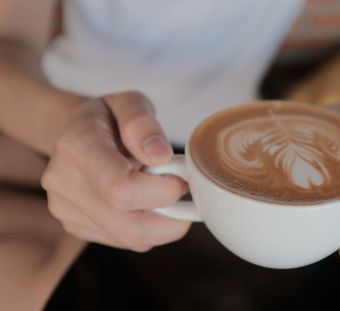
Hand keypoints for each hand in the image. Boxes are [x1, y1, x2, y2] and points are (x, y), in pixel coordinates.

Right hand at [42, 91, 189, 251]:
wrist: (75, 132)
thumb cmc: (110, 117)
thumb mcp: (131, 103)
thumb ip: (143, 123)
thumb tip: (160, 156)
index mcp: (77, 147)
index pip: (121, 189)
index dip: (162, 190)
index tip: (180, 176)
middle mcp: (63, 183)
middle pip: (129, 226)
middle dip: (170, 214)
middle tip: (179, 188)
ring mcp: (65, 210)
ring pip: (131, 239)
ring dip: (163, 222)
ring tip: (161, 191)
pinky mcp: (75, 227)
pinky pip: (126, 241)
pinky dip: (149, 227)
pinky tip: (146, 202)